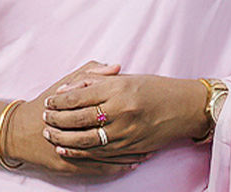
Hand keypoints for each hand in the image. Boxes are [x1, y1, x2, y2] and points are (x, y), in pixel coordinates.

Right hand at [5, 61, 148, 176]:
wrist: (19, 131)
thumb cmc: (47, 103)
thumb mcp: (65, 83)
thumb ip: (90, 74)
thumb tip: (116, 67)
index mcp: (75, 105)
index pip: (106, 108)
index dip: (130, 111)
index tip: (149, 110)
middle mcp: (74, 129)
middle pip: (110, 133)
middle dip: (133, 135)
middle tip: (155, 134)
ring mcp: (71, 150)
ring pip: (107, 154)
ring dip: (129, 154)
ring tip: (149, 152)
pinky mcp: (69, 166)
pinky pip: (98, 168)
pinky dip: (117, 167)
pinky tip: (132, 164)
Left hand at [41, 74, 208, 160]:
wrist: (185, 108)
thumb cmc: (156, 88)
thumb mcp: (127, 77)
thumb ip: (98, 81)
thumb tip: (69, 88)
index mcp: (118, 88)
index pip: (79, 96)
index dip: (60, 100)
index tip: (49, 100)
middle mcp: (121, 110)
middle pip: (79, 118)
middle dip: (57, 120)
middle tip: (44, 118)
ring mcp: (126, 131)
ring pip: (85, 140)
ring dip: (64, 139)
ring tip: (50, 135)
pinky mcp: (130, 147)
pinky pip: (99, 153)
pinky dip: (80, 152)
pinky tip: (67, 149)